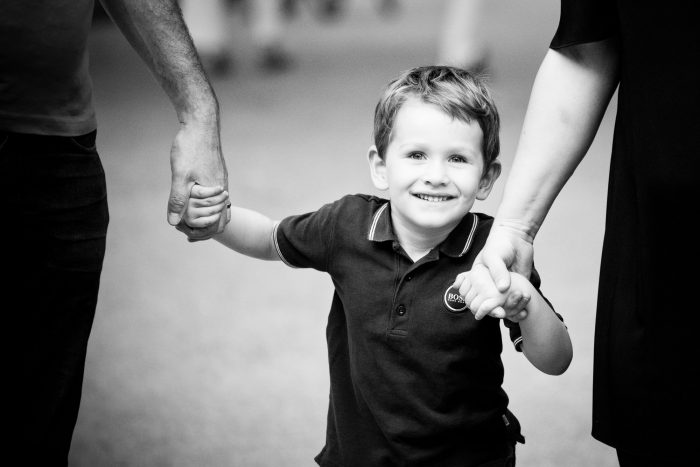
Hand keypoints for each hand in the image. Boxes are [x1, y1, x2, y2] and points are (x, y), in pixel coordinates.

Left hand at [167, 120, 229, 239]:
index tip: (184, 232)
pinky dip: (206, 206)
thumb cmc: (190, 147)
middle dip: (205, 229)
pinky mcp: (217, 174)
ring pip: (219, 208)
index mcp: (217, 194)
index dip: (201, 233)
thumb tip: (173, 222)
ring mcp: (221, 182)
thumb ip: (177, 199)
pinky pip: (216, 198)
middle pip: (221, 220)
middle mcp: (223, 190)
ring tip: (187, 219)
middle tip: (185, 230)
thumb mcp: (180, 175)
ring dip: (206, 217)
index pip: (216, 225)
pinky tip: (192, 201)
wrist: (201, 123)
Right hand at [453, 220, 533, 317]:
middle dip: (496, 311)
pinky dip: (520, 308)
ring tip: (518, 307)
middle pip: (490, 306)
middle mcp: (490, 287)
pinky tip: (524, 311)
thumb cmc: (499, 244)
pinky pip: (517, 302)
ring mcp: (503, 288)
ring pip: (504, 306)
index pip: (475, 300)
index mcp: (478, 281)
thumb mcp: (494, 256)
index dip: (481, 308)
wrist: (517, 238)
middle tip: (502, 312)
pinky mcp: (517, 288)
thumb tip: (503, 289)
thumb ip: (497, 272)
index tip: (490, 311)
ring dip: (511, 309)